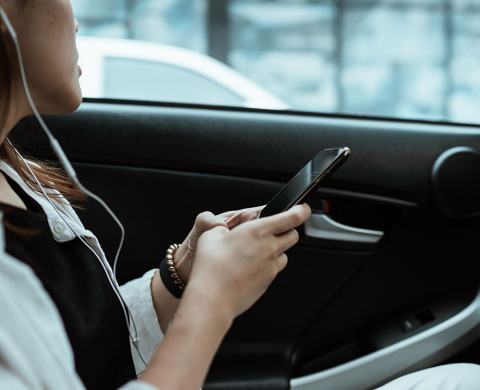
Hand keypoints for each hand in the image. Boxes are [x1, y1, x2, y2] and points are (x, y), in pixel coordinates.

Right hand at [185, 203, 311, 319]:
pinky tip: (249, 268)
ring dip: (276, 250)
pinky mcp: (268, 282)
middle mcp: (269, 248)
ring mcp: (271, 267)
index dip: (301, 210)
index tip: (302, 208)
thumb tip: (223, 229)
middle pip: (293, 235)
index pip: (293, 217)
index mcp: (258, 231)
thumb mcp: (210, 236)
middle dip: (286, 230)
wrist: (213, 299)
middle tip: (272, 231)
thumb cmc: (210, 268)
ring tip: (256, 252)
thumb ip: (221, 228)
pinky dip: (267, 266)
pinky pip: (274, 270)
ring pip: (284, 254)